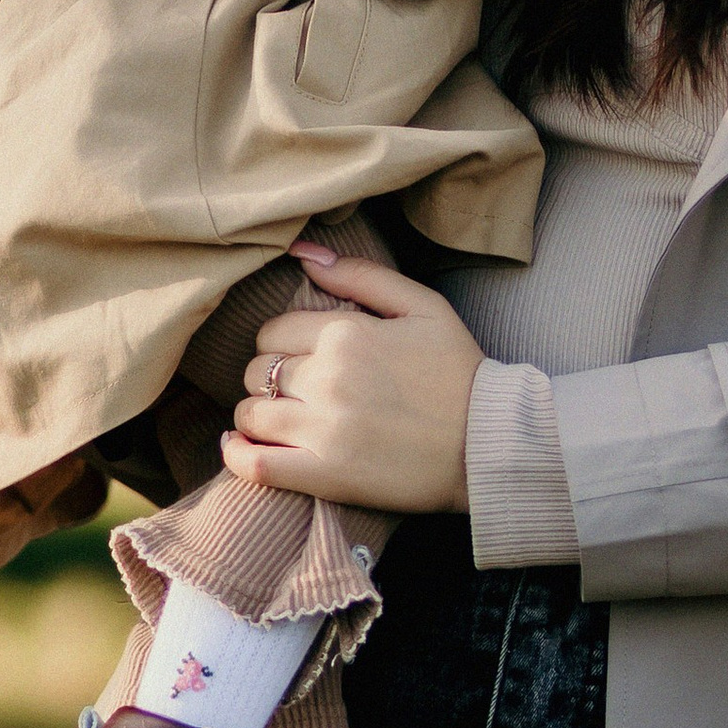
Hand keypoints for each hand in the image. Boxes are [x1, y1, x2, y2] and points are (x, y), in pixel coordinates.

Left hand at [221, 248, 482, 512]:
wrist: (491, 444)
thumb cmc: (460, 372)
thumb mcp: (423, 306)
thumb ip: (360, 274)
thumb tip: (302, 252)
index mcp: (347, 333)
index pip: (274, 331)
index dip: (282, 343)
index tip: (302, 358)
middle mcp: (328, 378)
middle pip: (258, 371)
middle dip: (270, 377)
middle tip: (296, 390)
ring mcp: (323, 429)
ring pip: (250, 413)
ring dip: (258, 415)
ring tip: (282, 420)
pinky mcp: (324, 475)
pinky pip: (253, 464)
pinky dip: (236, 455)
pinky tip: (239, 448)